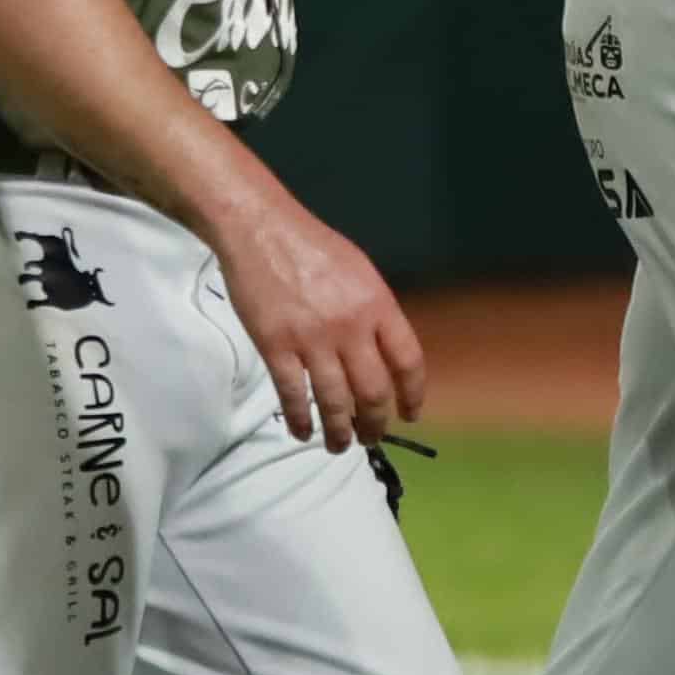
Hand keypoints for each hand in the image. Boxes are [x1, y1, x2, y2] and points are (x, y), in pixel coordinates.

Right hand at [215, 205, 425, 452]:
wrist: (261, 229)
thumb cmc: (312, 246)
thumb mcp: (360, 271)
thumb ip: (374, 312)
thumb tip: (383, 352)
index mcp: (378, 305)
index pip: (407, 361)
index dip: (413, 394)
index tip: (410, 414)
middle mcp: (351, 327)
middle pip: (372, 391)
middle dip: (375, 424)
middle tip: (371, 439)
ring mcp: (313, 339)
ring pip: (334, 402)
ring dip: (340, 432)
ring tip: (340, 445)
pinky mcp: (276, 346)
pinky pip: (292, 395)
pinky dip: (300, 420)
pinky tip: (302, 432)